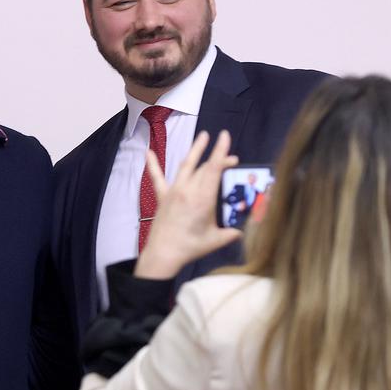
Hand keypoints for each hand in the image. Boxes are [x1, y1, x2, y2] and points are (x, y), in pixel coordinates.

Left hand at [136, 130, 242, 279]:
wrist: (163, 254)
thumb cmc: (190, 247)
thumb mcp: (216, 240)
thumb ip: (231, 233)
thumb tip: (242, 231)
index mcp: (203, 198)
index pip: (214, 168)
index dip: (221, 151)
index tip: (225, 136)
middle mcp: (188, 190)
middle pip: (205, 167)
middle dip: (219, 159)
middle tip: (232, 159)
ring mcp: (173, 191)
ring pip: (185, 165)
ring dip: (195, 150)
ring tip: (203, 136)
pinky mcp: (162, 197)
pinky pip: (157, 178)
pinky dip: (153, 164)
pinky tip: (148, 152)